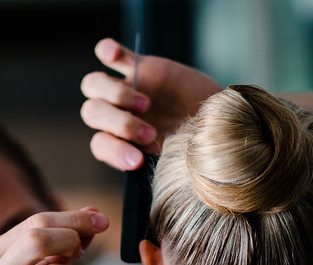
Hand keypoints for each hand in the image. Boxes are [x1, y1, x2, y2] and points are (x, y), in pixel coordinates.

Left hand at [80, 37, 222, 169]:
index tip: (138, 161)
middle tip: (149, 133)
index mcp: (119, 140)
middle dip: (119, 124)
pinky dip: (107, 50)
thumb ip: (158, 162)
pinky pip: (113, 54)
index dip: (114, 152)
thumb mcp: (177, 159)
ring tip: (145, 103)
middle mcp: (116, 114)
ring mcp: (125, 88)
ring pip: (93, 84)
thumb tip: (145, 166)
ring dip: (115, 94)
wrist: (220, 119)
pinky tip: (110, 54)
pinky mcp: (139, 66)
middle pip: (92, 112)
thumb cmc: (194, 144)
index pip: (100, 144)